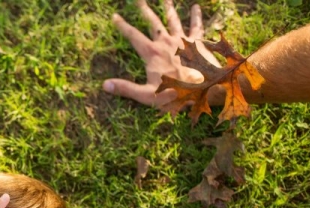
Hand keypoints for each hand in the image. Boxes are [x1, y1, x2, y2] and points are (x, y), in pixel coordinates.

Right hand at [103, 0, 219, 107]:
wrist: (204, 88)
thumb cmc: (175, 94)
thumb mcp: (147, 95)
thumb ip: (126, 89)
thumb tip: (104, 85)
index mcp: (152, 53)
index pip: (133, 36)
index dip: (123, 26)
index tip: (115, 16)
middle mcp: (166, 42)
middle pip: (153, 22)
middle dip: (144, 10)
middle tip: (139, 0)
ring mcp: (183, 40)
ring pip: (173, 20)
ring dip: (168, 8)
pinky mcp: (198, 42)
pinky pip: (197, 26)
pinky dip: (196, 16)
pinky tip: (196, 8)